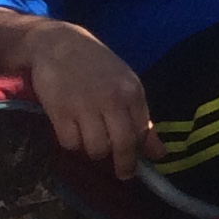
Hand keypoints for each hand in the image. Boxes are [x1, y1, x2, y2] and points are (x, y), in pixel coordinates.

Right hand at [22, 23, 159, 178]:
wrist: (58, 44)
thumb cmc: (97, 66)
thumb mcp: (126, 85)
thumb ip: (142, 119)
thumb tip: (159, 154)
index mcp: (132, 92)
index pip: (142, 132)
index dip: (140, 153)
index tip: (137, 164)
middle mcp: (111, 100)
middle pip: (122, 145)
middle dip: (123, 164)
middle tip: (122, 174)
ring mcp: (84, 107)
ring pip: (96, 148)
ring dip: (94, 152)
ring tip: (92, 142)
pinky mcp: (59, 112)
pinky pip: (70, 143)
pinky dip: (72, 144)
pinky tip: (72, 132)